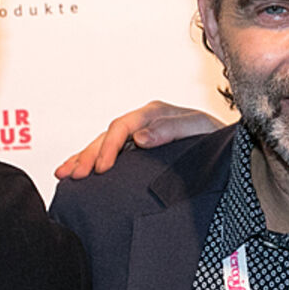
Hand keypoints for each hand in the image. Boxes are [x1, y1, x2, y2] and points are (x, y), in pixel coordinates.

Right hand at [53, 102, 222, 179]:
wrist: (224, 149)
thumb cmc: (214, 138)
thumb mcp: (199, 130)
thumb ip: (173, 129)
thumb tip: (140, 137)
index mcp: (154, 113)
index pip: (123, 126)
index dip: (109, 146)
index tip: (102, 169)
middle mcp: (141, 122)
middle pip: (106, 136)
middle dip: (89, 155)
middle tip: (77, 176)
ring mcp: (136, 136)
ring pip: (101, 144)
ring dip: (82, 159)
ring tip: (63, 175)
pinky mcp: (134, 151)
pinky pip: (106, 154)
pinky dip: (88, 161)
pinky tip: (70, 171)